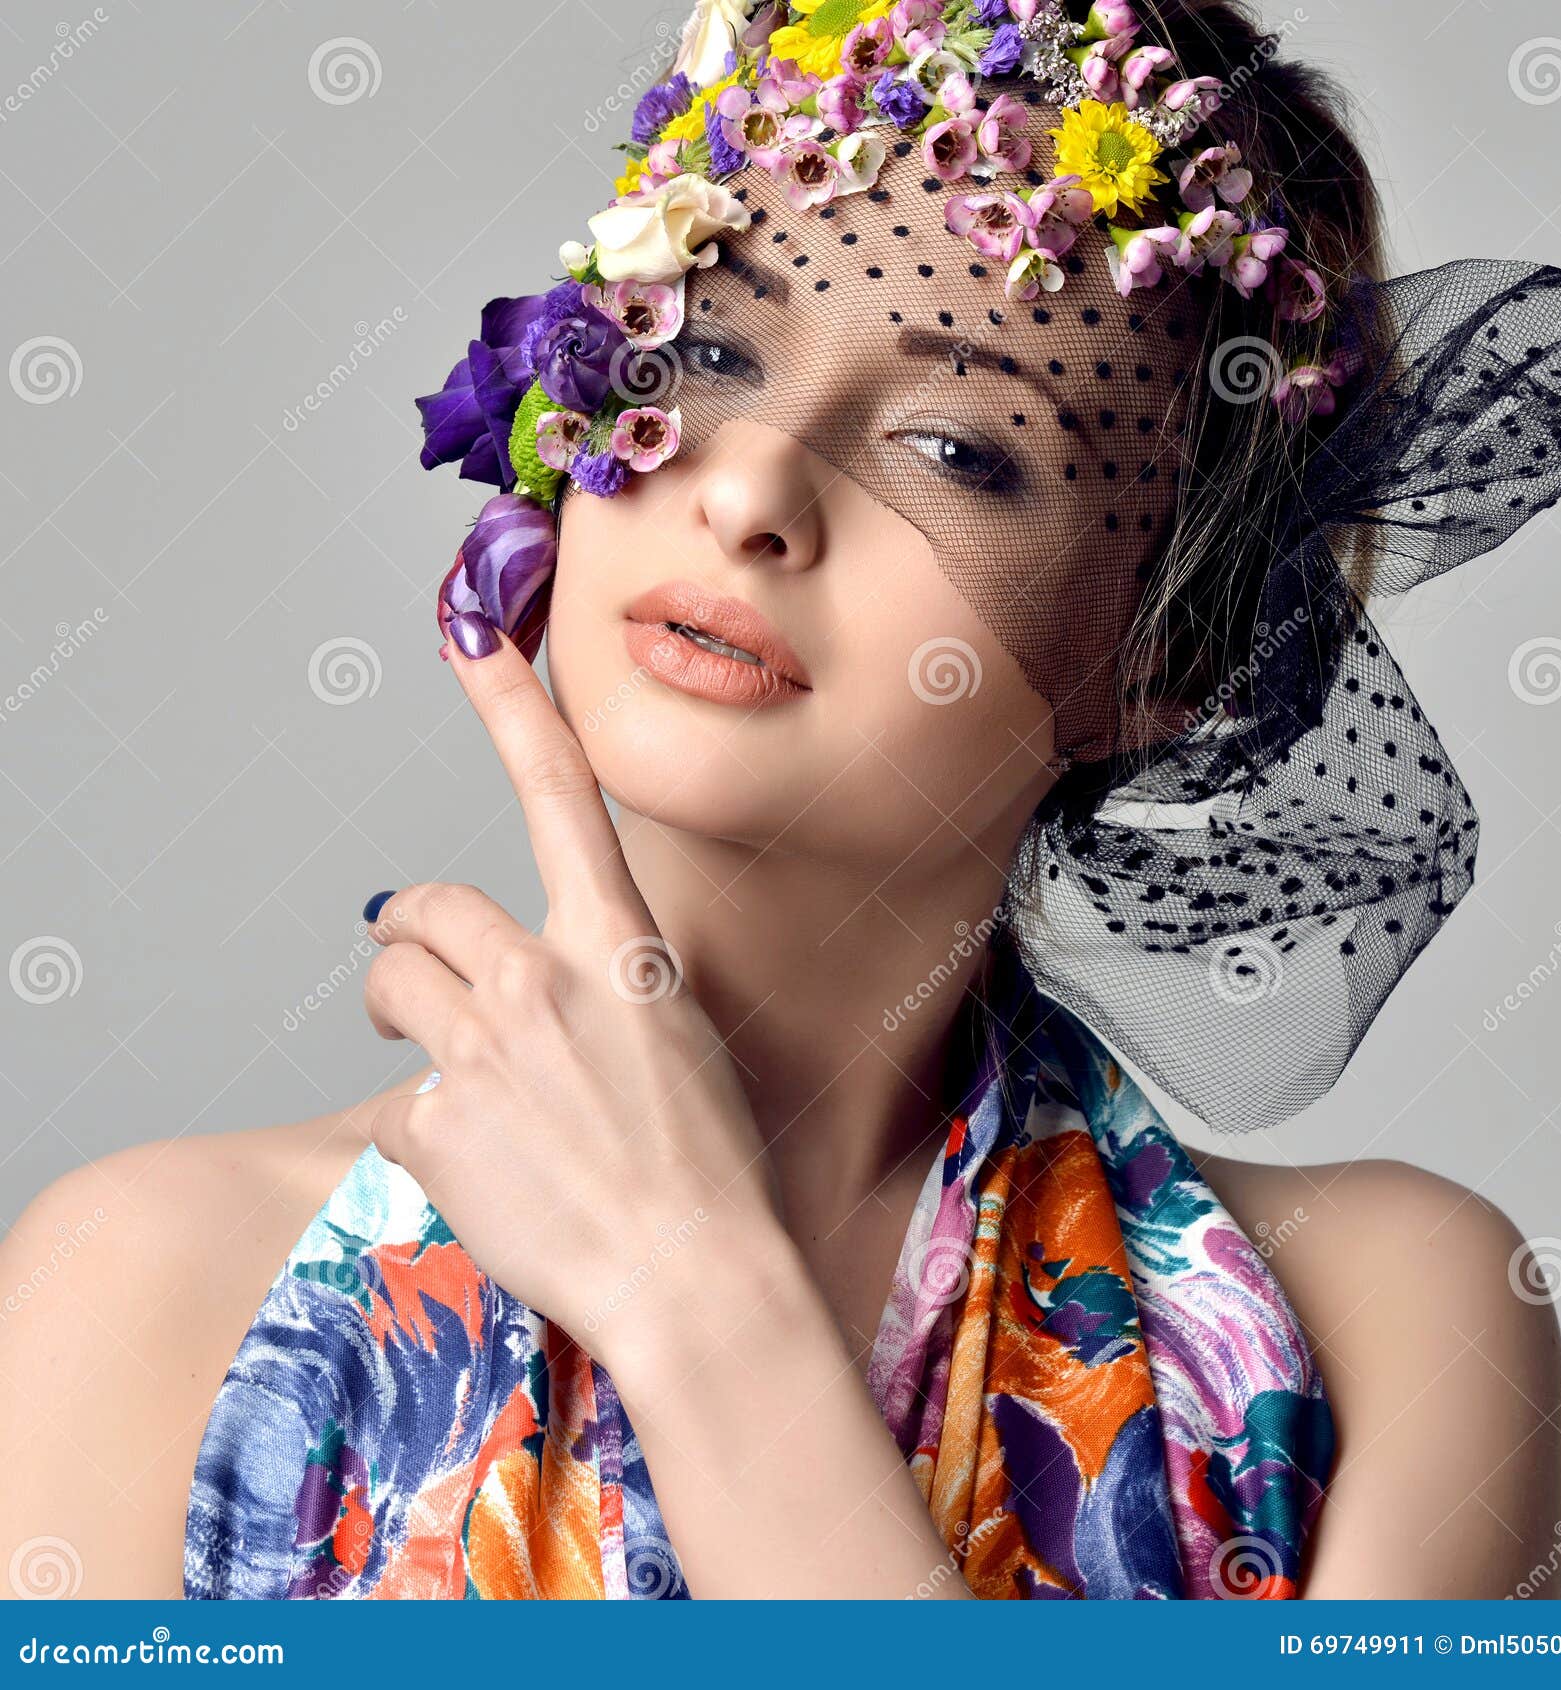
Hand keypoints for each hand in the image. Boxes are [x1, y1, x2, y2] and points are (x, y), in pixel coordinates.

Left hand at [361, 619, 783, 1372]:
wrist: (697, 1277)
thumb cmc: (709, 1163)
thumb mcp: (676, 1039)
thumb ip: (603, 990)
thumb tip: (539, 990)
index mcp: (618, 944)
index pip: (556, 791)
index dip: (508, 701)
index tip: (467, 630)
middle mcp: (543, 976)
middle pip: (422, 906)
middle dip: (409, 932)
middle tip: (414, 961)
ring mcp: (484, 1049)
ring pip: (392, 988)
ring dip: (405, 1014)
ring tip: (454, 1076)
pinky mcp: (435, 1126)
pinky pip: (393, 1103)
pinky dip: (421, 1128)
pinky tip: (480, 1169)